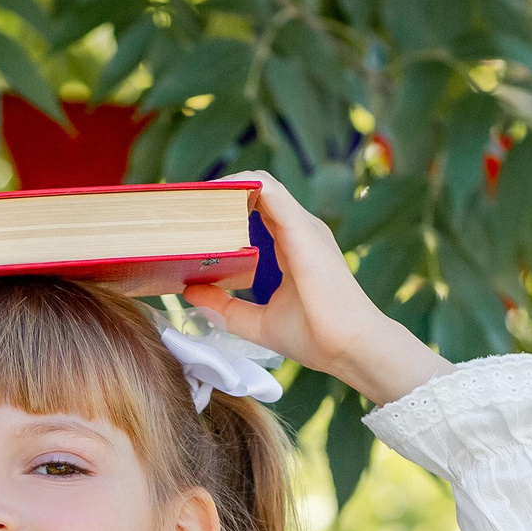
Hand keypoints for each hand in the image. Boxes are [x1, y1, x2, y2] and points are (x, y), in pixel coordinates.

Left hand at [180, 169, 451, 404]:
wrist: (349, 347)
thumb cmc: (315, 337)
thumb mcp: (256, 322)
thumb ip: (225, 306)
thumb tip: (190, 292)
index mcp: (293, 245)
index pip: (257, 210)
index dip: (226, 207)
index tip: (193, 216)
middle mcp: (299, 229)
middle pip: (255, 192)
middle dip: (218, 193)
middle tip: (182, 203)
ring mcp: (303, 224)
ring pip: (260, 183)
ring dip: (224, 184)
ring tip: (190, 194)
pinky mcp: (301, 227)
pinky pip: (266, 188)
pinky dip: (238, 185)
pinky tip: (210, 193)